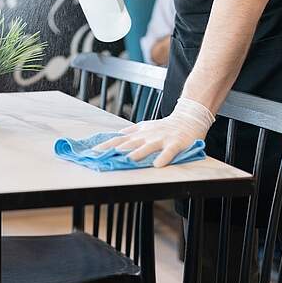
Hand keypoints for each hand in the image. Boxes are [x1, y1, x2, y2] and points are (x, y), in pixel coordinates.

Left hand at [94, 97, 214, 166]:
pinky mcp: (175, 143)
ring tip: (128, 160)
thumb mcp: (147, 125)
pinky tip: (158, 165)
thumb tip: (118, 133)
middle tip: (104, 157)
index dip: (107, 145)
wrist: (188, 118)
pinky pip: (169, 151)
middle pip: (130, 143)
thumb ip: (132, 130)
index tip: (93, 151)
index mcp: (140, 133)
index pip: (119, 139)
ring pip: (148, 146)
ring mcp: (161, 139)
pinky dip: (163, 158)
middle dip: (116, 150)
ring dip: (138, 153)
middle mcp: (148, 136)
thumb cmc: (166, 125)